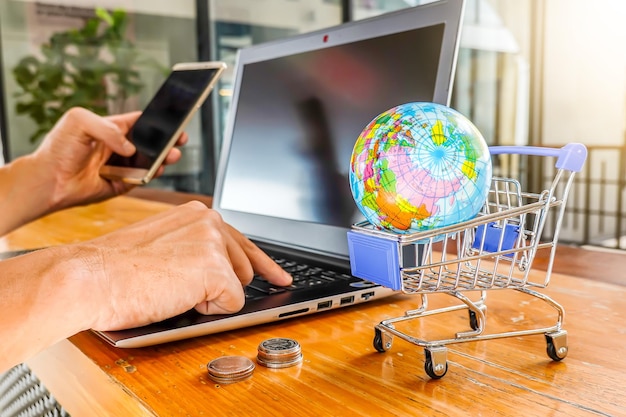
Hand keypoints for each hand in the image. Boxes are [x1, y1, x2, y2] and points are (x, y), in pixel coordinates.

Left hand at [32, 107, 186, 211]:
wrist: (49, 179)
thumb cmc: (59, 147)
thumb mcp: (79, 121)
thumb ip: (108, 129)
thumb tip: (130, 148)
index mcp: (112, 128)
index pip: (140, 121)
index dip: (158, 119)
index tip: (173, 117)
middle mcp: (119, 147)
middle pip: (151, 142)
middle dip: (168, 140)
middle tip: (180, 138)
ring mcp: (123, 166)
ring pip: (151, 161)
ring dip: (164, 158)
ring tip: (172, 155)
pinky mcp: (122, 185)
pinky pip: (143, 179)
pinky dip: (151, 175)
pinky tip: (155, 169)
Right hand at [78, 201, 292, 330]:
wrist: (92, 276)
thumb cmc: (116, 267)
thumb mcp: (162, 243)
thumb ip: (193, 246)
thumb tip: (219, 267)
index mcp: (197, 213)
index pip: (241, 241)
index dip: (262, 264)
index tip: (278, 276)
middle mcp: (210, 222)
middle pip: (244, 268)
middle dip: (224, 285)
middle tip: (190, 289)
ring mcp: (215, 244)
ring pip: (236, 287)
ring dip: (210, 296)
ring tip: (172, 287)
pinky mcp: (217, 271)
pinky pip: (231, 304)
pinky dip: (208, 310)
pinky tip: (178, 297)